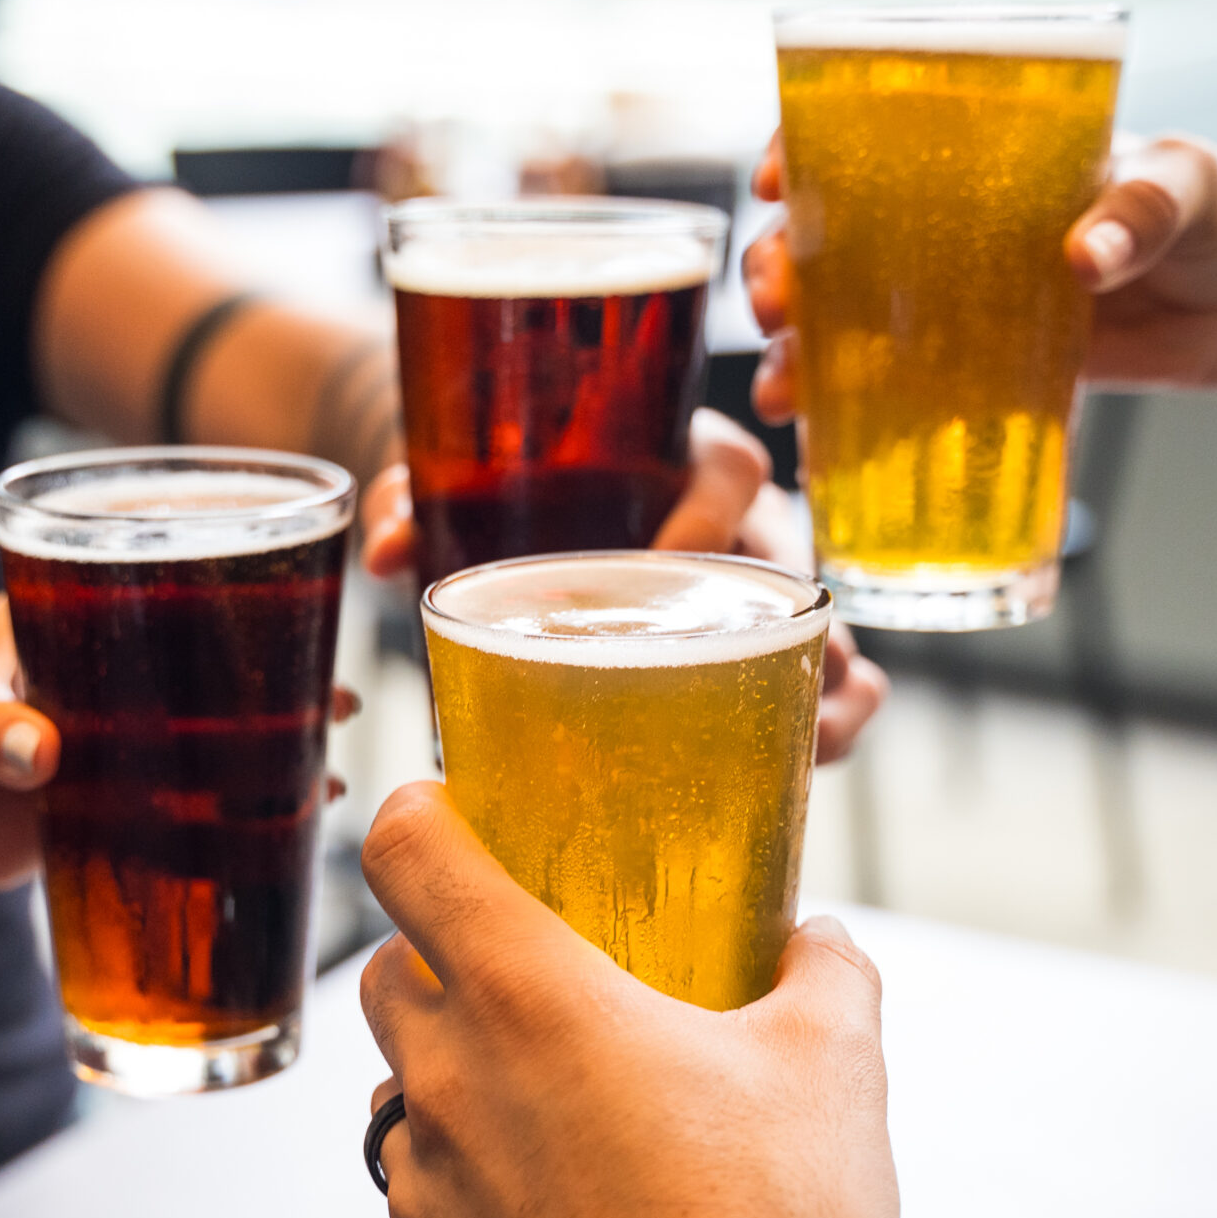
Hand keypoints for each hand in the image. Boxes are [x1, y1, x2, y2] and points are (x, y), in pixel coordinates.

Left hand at [358, 783, 900, 1217]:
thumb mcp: (835, 1064)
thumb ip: (821, 970)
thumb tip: (817, 940)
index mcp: (529, 997)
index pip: (408, 853)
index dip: (423, 817)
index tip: (455, 819)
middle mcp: (446, 1085)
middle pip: (386, 978)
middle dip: (442, 963)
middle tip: (534, 987)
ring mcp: (421, 1199)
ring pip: (403, 1109)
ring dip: (461, 1100)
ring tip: (566, 1136)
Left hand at [359, 428, 884, 768]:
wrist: (507, 497)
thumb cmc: (490, 485)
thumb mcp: (450, 481)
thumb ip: (414, 499)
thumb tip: (385, 550)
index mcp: (671, 455)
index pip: (728, 467)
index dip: (718, 511)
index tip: (683, 558)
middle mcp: (728, 516)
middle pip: (794, 558)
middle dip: (798, 623)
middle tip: (770, 679)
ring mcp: (746, 585)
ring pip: (818, 624)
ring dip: (831, 681)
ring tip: (815, 742)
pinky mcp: (748, 643)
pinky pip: (815, 675)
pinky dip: (825, 714)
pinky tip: (814, 761)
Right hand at [748, 128, 1216, 399]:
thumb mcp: (1186, 189)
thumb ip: (1142, 210)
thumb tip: (1085, 253)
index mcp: (981, 159)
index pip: (865, 138)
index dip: (801, 153)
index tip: (777, 183)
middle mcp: (944, 228)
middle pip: (827, 239)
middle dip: (778, 270)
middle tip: (773, 301)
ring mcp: (951, 303)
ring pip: (839, 322)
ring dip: (794, 353)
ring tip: (782, 389)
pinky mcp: (972, 369)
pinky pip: (892, 392)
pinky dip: (847, 420)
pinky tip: (817, 443)